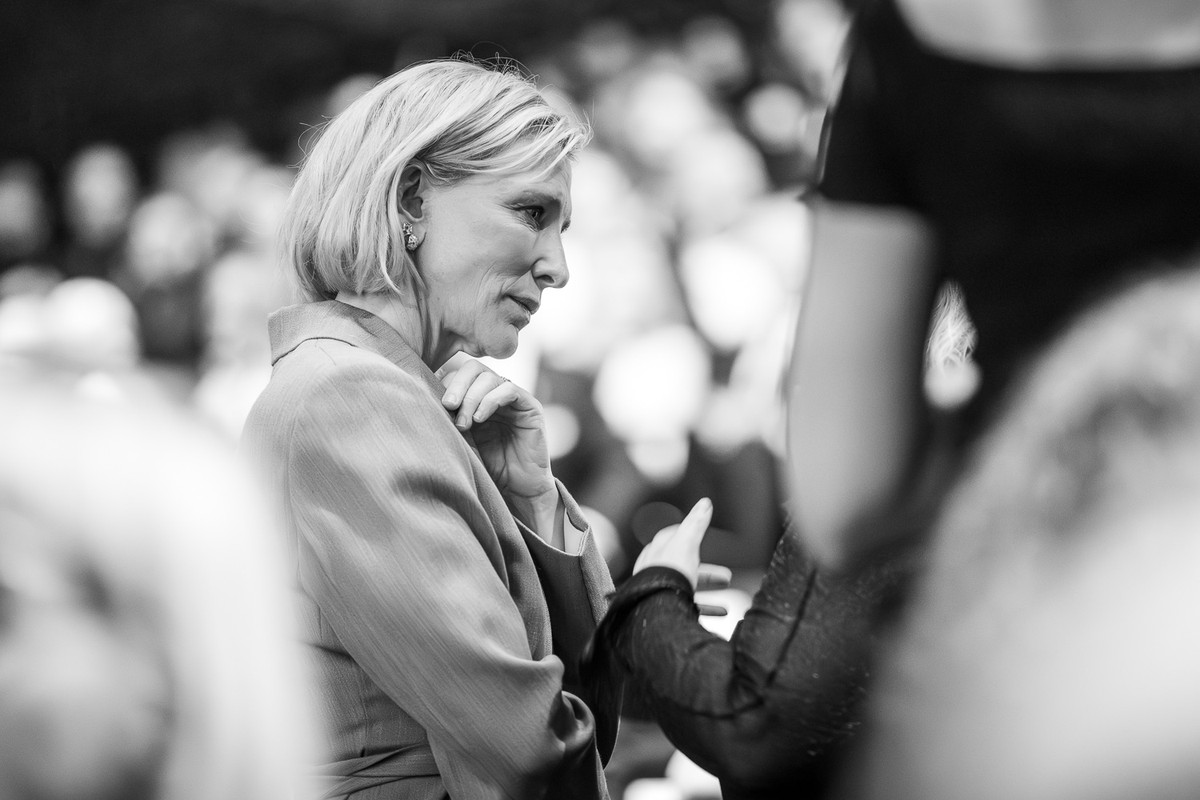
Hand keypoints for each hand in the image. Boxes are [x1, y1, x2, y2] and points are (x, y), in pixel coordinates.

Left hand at [437, 358, 552, 500]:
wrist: (517, 491)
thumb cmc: (486, 469)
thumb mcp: (460, 441)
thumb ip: (447, 420)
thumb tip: (418, 400)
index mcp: (475, 397)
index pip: (457, 374)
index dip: (445, 384)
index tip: (433, 403)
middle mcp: (494, 393)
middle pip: (472, 369)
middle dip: (456, 385)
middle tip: (448, 406)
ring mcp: (512, 398)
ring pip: (489, 377)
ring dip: (471, 398)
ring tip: (464, 424)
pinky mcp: (530, 406)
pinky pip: (509, 390)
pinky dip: (490, 401)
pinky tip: (479, 419)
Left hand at [634, 498, 732, 613]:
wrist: (655, 607)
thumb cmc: (668, 572)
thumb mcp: (687, 542)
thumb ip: (696, 523)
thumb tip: (705, 502)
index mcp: (658, 549)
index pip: (673, 537)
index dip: (689, 536)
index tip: (703, 537)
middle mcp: (656, 569)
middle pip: (685, 564)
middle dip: (708, 569)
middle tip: (726, 574)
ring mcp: (659, 589)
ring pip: (687, 585)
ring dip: (709, 585)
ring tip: (727, 586)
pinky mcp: (665, 608)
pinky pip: (689, 607)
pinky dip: (708, 607)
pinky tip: (722, 611)